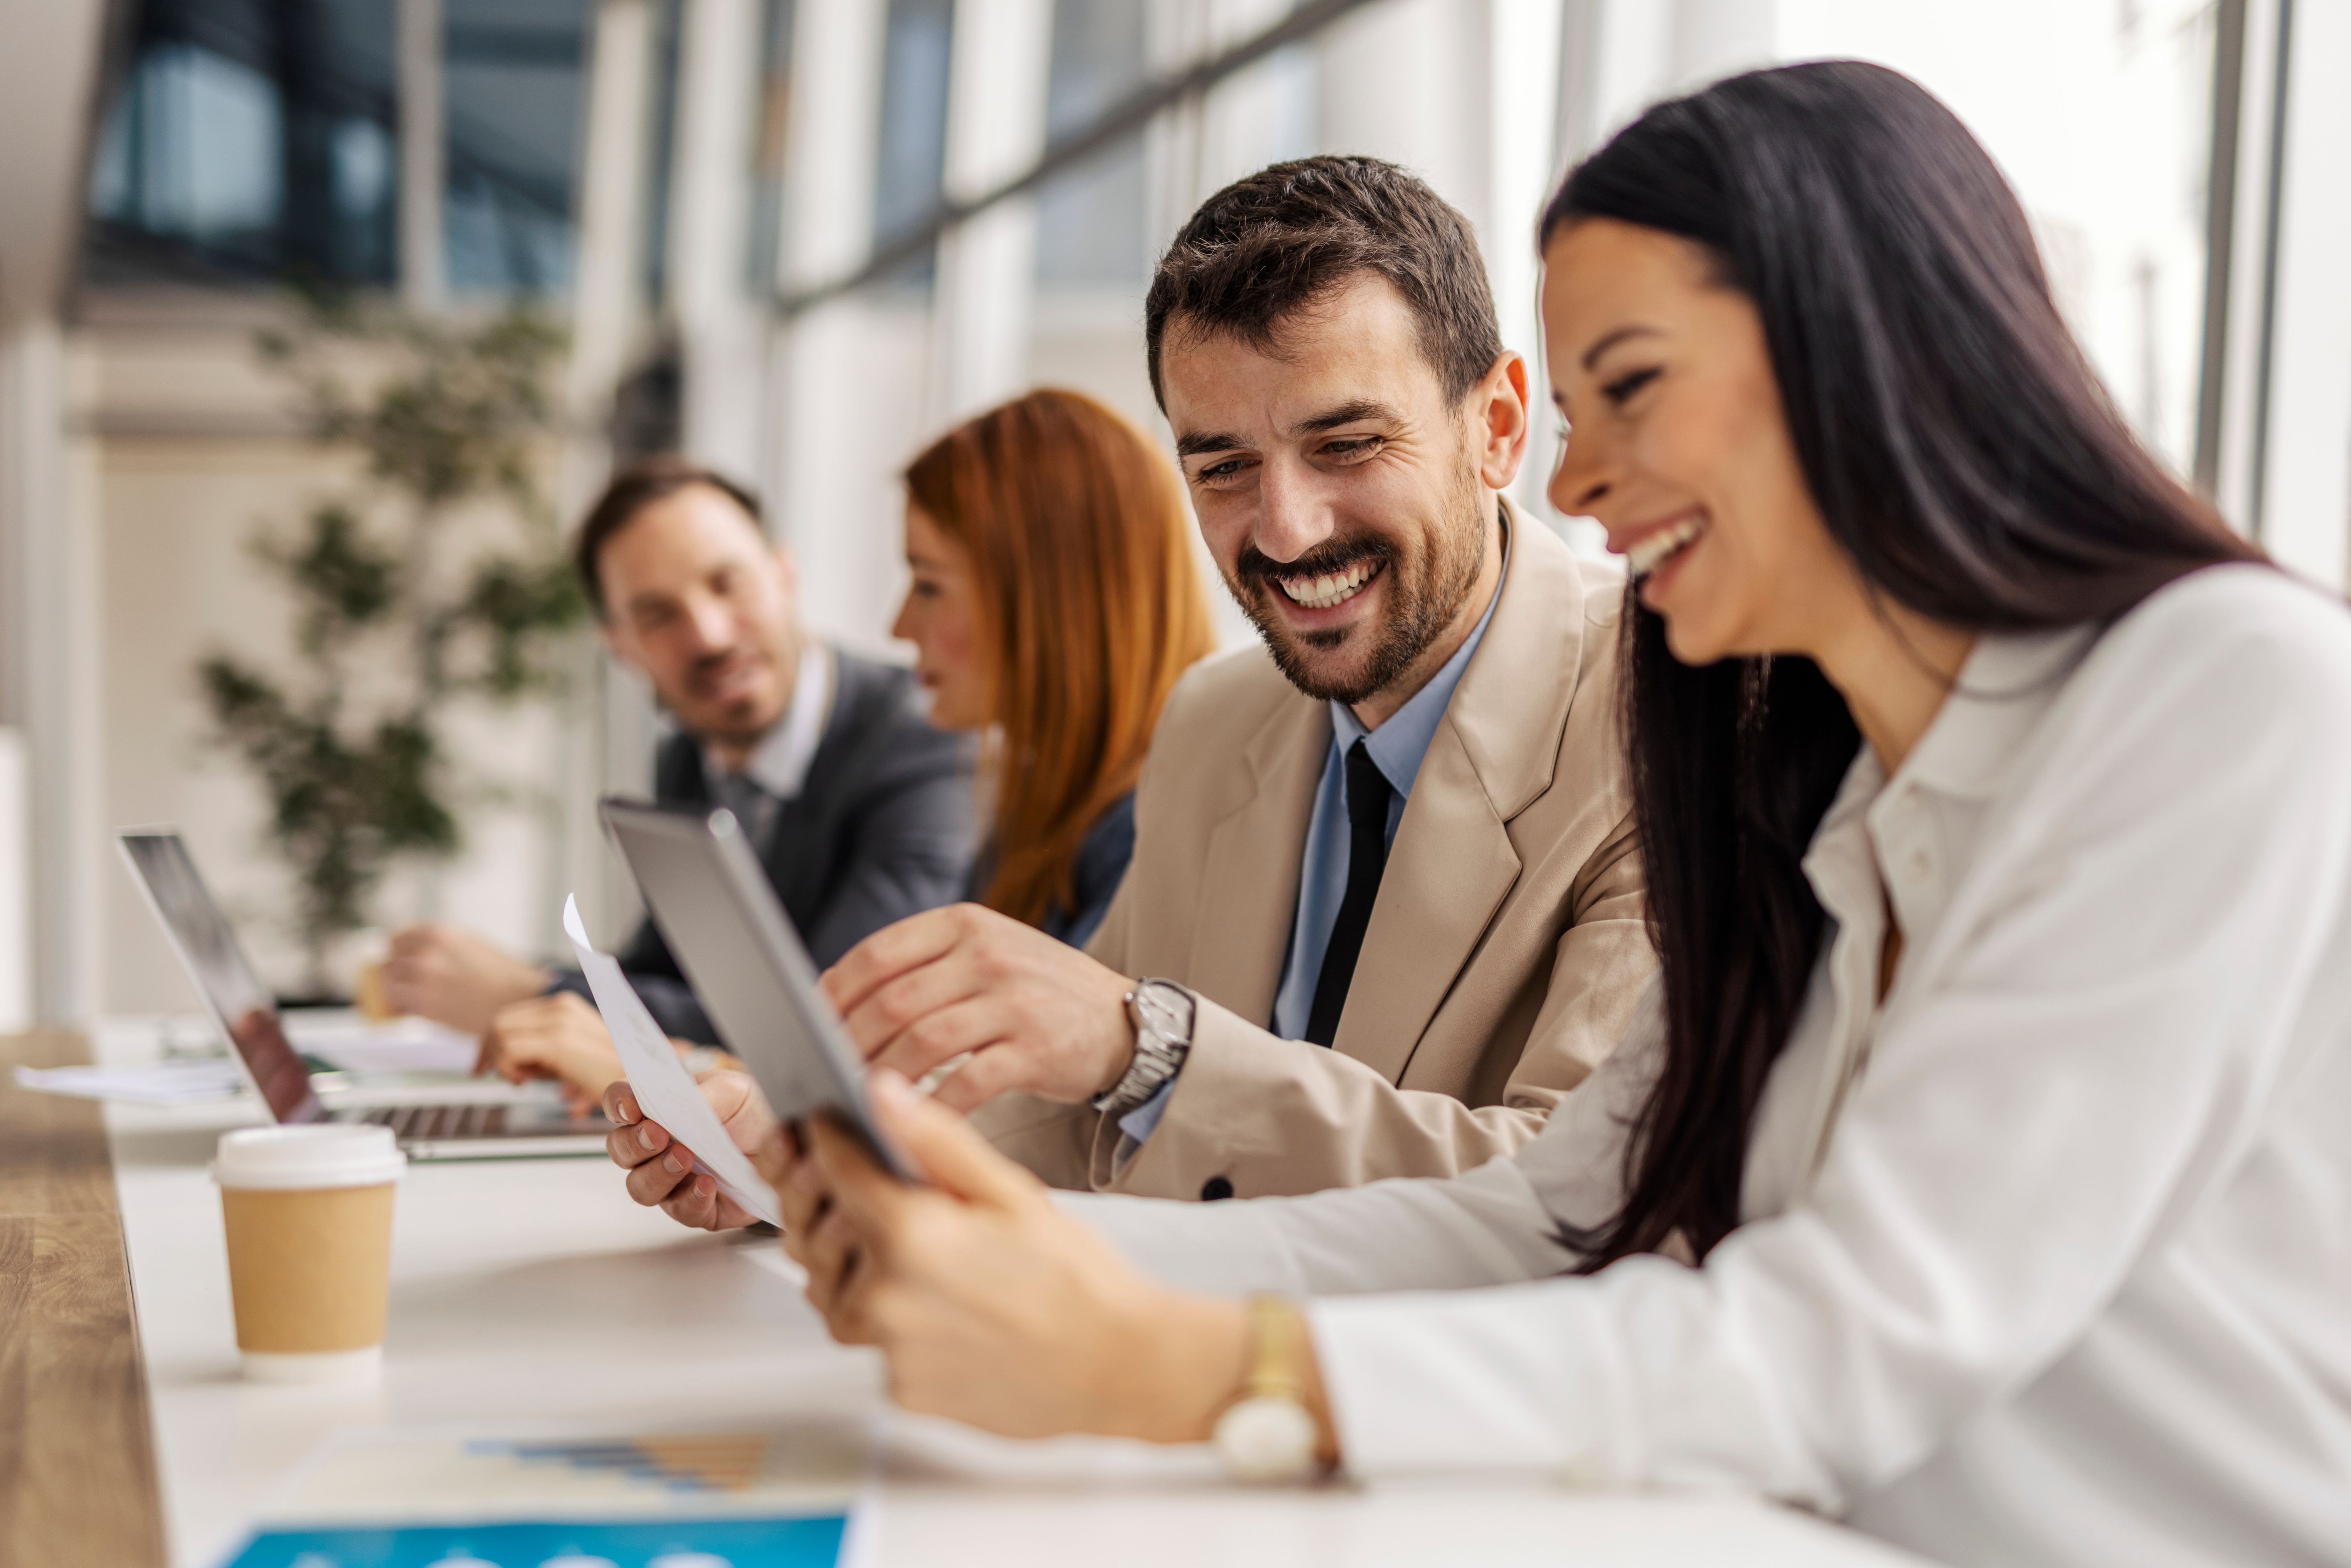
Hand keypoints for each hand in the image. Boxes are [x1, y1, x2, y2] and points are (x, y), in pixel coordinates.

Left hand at [380, 924, 551, 1034]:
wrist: (516, 1001)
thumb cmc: (498, 973)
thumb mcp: (468, 943)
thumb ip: (438, 944)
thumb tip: (410, 951)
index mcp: (439, 933)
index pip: (397, 938)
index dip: (397, 951)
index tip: (400, 959)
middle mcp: (428, 954)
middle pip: (390, 961)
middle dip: (395, 971)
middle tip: (403, 979)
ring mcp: (425, 981)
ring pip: (389, 984)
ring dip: (395, 989)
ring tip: (407, 995)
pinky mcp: (426, 1007)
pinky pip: (400, 1005)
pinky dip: (403, 1006)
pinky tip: (416, 1007)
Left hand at [478, 993, 624, 1114]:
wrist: (641, 1083)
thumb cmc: (611, 1076)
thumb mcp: (571, 1057)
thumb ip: (542, 1053)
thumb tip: (508, 1063)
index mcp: (564, 1006)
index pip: (510, 1015)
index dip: (490, 1042)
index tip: (483, 1066)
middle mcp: (561, 1007)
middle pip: (499, 1021)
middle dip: (487, 1051)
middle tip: (489, 1075)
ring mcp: (560, 1022)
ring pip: (498, 1032)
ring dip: (499, 1060)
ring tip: (520, 1080)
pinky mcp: (558, 1041)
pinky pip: (508, 1050)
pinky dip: (507, 1069)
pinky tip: (523, 1082)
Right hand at [602, 1072, 787, 1231]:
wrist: (790, 1144)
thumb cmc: (753, 1112)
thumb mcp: (734, 1090)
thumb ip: (704, 1094)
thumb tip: (680, 1106)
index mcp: (658, 1111)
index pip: (620, 1104)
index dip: (618, 1104)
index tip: (632, 1107)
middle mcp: (657, 1149)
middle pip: (621, 1151)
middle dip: (634, 1143)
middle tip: (658, 1135)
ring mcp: (672, 1182)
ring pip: (641, 1188)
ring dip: (658, 1174)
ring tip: (686, 1158)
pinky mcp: (697, 1209)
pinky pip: (681, 1212)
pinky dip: (691, 1199)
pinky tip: (708, 1185)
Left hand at [791, 1068, 1254, 1442]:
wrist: (1117, 1369)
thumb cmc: (1077, 1281)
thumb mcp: (1012, 1191)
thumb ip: (935, 1140)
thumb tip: (879, 1093)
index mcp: (913, 1236)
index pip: (834, 1169)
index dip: (823, 1138)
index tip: (823, 1125)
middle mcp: (887, 1298)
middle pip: (815, 1233)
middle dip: (821, 1199)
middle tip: (845, 1180)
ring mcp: (890, 1350)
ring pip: (832, 1292)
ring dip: (846, 1261)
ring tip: (894, 1241)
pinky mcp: (899, 1389)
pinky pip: (868, 1339)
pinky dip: (883, 1312)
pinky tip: (928, 1296)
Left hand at [820, 904, 1135, 1111]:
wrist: (1122, 1021)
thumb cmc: (1034, 994)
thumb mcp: (984, 954)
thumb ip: (921, 966)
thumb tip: (831, 999)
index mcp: (964, 924)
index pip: (877, 953)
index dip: (832, 992)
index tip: (803, 1025)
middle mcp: (988, 955)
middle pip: (892, 1001)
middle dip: (845, 1043)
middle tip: (819, 1075)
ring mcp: (1014, 1001)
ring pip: (922, 1042)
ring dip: (879, 1077)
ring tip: (853, 1100)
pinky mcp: (1035, 1049)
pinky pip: (967, 1082)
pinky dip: (931, 1107)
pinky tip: (909, 1123)